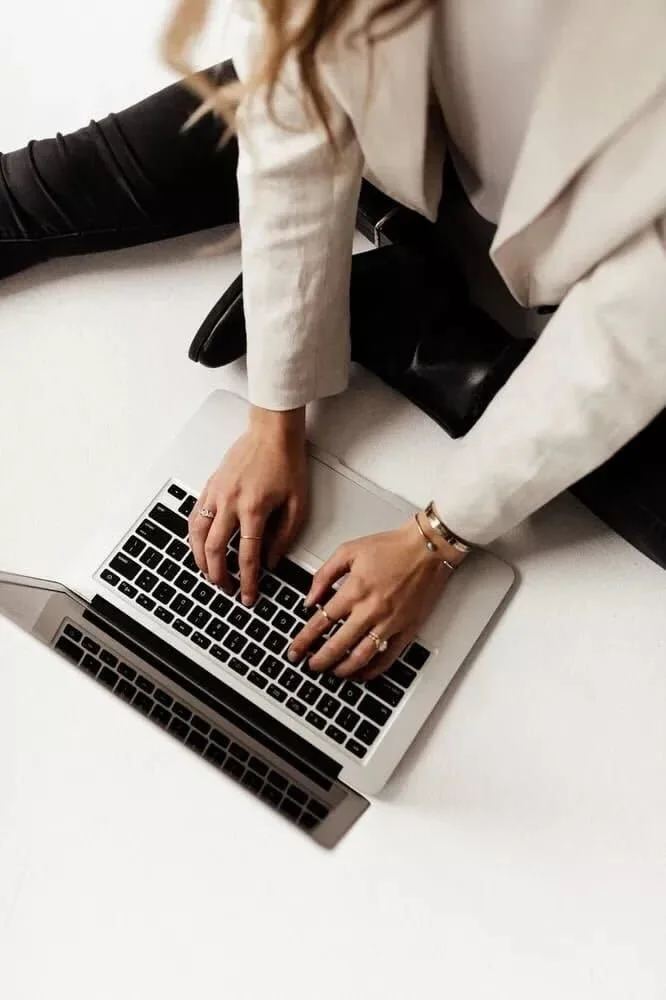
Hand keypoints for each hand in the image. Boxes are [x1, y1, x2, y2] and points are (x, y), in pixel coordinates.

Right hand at [189, 406, 307, 603]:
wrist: (272, 432)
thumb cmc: (286, 462)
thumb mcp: (297, 503)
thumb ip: (284, 536)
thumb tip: (271, 560)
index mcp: (254, 508)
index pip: (247, 555)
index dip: (247, 581)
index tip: (249, 595)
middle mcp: (230, 502)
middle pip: (216, 549)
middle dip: (219, 575)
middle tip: (227, 589)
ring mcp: (216, 493)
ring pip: (198, 535)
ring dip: (200, 560)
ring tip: (209, 574)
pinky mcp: (210, 486)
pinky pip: (194, 516)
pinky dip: (194, 536)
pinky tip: (199, 547)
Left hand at [288, 516, 462, 679]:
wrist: (427, 548)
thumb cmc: (391, 547)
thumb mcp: (348, 550)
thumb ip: (324, 575)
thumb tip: (309, 599)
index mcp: (354, 590)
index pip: (321, 622)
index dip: (304, 640)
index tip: (295, 650)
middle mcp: (370, 610)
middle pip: (337, 645)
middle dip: (319, 660)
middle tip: (310, 666)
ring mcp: (389, 623)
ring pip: (361, 657)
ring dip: (343, 670)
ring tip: (332, 672)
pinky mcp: (406, 629)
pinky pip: (387, 658)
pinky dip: (371, 670)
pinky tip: (361, 673)